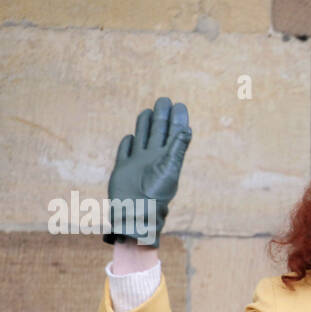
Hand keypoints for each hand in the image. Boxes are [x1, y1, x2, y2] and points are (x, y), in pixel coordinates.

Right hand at [104, 96, 191, 247]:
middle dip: (161, 116)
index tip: (179, 105)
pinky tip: (130, 137)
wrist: (135, 211)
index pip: (174, 134)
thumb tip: (187, 129)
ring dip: (145, 125)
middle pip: (158, 132)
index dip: (177, 120)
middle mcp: (154, 158)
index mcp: (167, 158)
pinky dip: (127, 144)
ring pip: (142, 138)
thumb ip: (177, 148)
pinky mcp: (123, 168)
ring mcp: (138, 163)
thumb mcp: (169, 168)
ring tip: (148, 111)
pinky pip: (125, 152)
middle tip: (164, 100)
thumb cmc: (155, 193)